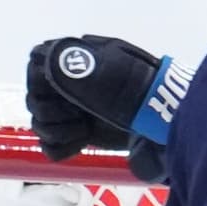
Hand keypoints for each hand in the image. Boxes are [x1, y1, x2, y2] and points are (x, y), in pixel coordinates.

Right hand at [24, 33, 176, 179]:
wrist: (172, 139)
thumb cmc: (150, 103)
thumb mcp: (119, 81)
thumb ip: (81, 70)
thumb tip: (47, 57)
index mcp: (84, 58)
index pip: (38, 61)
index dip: (42, 80)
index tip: (61, 93)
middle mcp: (76, 83)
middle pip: (35, 95)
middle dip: (50, 111)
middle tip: (77, 116)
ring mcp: (78, 111)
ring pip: (39, 121)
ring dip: (56, 131)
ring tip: (83, 132)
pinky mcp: (81, 139)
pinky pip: (50, 145)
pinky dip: (60, 148)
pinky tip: (81, 144)